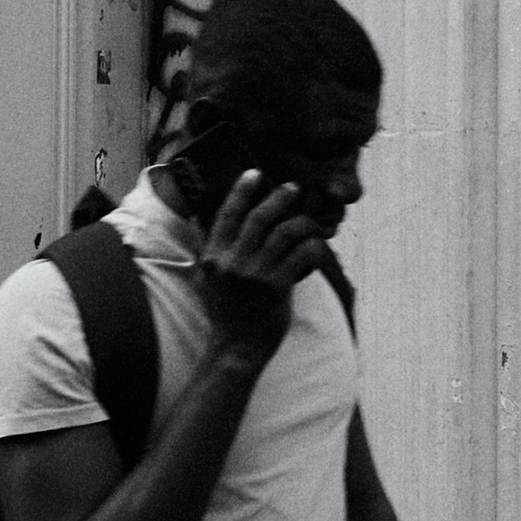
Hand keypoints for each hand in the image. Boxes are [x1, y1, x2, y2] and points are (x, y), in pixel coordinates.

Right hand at [195, 170, 325, 361]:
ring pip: (285, 232)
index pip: (227, 215)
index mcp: (213, 257)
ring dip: (302, 222)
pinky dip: (312, 246)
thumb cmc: (225, 310)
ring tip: (310, 222)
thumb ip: (210, 249)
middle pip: (259, 217)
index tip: (255, 174)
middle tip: (293, 188)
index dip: (242, 191)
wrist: (236, 347)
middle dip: (279, 198)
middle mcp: (231, 262)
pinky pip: (302, 254)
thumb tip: (204, 217)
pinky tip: (316, 247)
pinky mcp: (277, 286)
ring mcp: (255, 274)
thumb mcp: (207, 279)